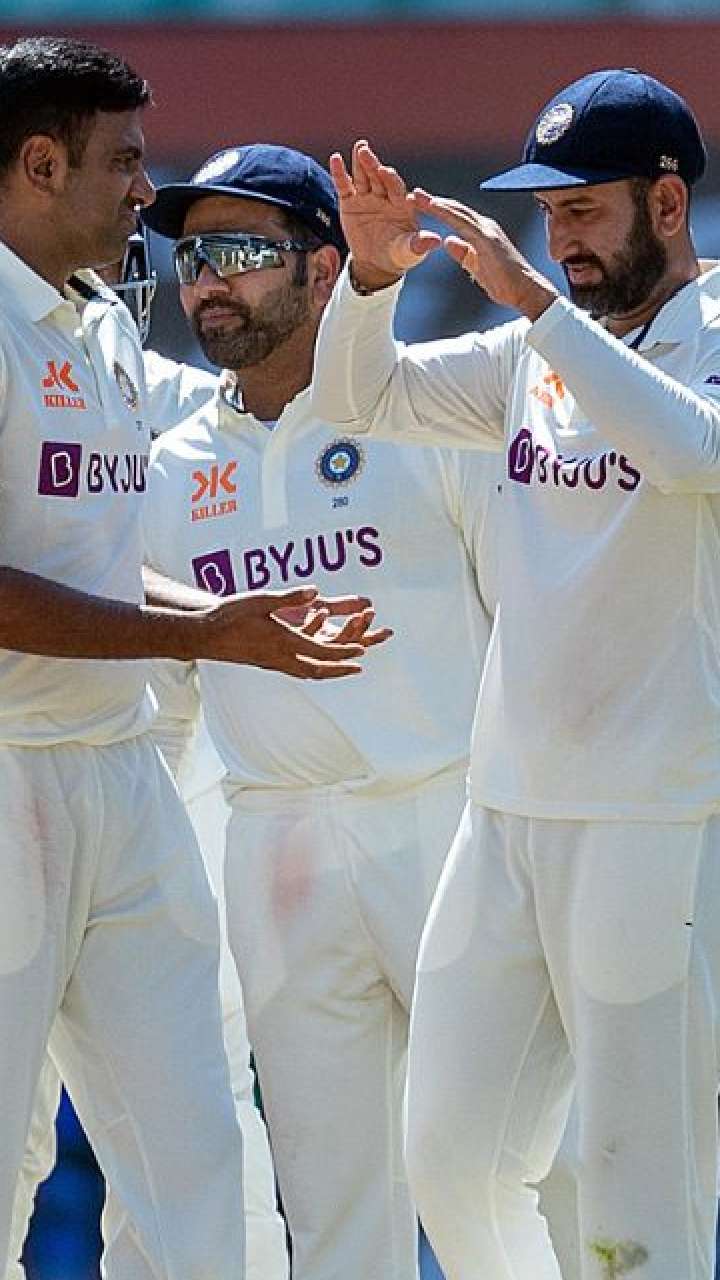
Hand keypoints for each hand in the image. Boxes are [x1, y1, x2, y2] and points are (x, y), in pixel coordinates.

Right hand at [198, 587, 374, 678]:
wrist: (204, 635)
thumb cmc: (230, 615)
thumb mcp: (261, 600)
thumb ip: (290, 597)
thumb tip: (315, 592)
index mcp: (282, 641)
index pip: (320, 651)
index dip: (343, 652)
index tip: (361, 651)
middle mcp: (279, 657)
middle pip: (318, 670)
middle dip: (340, 669)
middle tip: (359, 667)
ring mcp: (271, 663)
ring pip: (306, 674)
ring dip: (327, 672)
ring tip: (342, 670)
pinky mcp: (264, 663)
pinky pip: (294, 671)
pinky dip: (311, 670)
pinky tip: (312, 665)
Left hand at [293, 604, 392, 649]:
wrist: (256, 619)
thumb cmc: (288, 614)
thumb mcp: (321, 607)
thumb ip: (344, 605)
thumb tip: (369, 601)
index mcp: (329, 639)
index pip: (357, 641)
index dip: (373, 637)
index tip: (389, 631)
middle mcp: (317, 644)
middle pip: (345, 644)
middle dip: (360, 631)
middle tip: (369, 614)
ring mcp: (303, 643)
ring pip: (327, 645)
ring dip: (344, 631)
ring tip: (357, 614)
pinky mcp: (286, 638)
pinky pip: (303, 636)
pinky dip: (314, 624)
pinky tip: (322, 610)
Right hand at [329, 141, 441, 288]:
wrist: (377, 263)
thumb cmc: (399, 255)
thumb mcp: (410, 252)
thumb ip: (420, 244)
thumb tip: (436, 241)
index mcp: (402, 204)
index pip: (397, 188)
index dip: (391, 180)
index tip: (386, 172)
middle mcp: (385, 196)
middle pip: (378, 177)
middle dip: (373, 165)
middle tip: (366, 151)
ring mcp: (367, 196)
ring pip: (363, 177)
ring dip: (360, 162)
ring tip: (358, 147)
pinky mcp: (350, 201)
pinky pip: (344, 186)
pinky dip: (339, 173)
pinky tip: (335, 159)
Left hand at [409, 188, 557, 319]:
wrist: (526, 291)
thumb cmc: (505, 284)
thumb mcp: (477, 268)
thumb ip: (463, 254)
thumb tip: (448, 241)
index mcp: (482, 233)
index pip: (457, 218)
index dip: (439, 209)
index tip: (420, 204)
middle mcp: (485, 226)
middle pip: (455, 210)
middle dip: (433, 201)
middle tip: (413, 194)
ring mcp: (487, 230)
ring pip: (457, 212)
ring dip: (436, 203)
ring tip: (417, 196)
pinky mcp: (487, 239)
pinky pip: (463, 222)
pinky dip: (447, 212)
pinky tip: (434, 206)